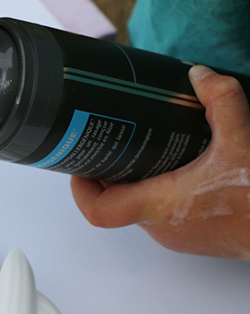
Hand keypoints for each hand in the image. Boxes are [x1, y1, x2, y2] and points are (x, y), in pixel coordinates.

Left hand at [71, 65, 249, 259]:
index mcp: (161, 205)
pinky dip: (158, 193)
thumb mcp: (242, 140)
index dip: (80, 189)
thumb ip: (221, 101)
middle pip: (115, 204)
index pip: (98, 210)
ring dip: (134, 184)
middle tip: (111, 149)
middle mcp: (163, 228)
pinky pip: (161, 216)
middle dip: (109, 176)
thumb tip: (201, 76)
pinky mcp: (194, 238)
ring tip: (140, 154)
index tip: (80, 166)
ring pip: (138, 211)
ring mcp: (177, 237)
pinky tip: (172, 171)